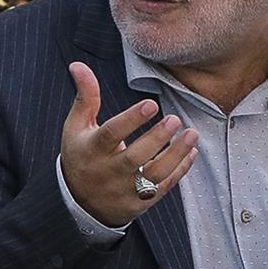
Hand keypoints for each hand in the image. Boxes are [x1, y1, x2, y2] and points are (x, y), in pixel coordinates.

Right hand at [59, 62, 198, 227]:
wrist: (79, 204)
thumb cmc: (81, 156)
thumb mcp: (76, 127)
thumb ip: (85, 97)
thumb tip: (78, 65)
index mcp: (92, 150)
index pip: (110, 135)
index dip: (130, 120)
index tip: (150, 105)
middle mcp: (108, 171)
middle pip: (134, 157)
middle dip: (156, 139)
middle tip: (175, 120)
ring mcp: (124, 190)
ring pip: (153, 175)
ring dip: (175, 155)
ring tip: (191, 135)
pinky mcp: (139, 203)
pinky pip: (162, 188)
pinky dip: (179, 171)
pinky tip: (191, 153)